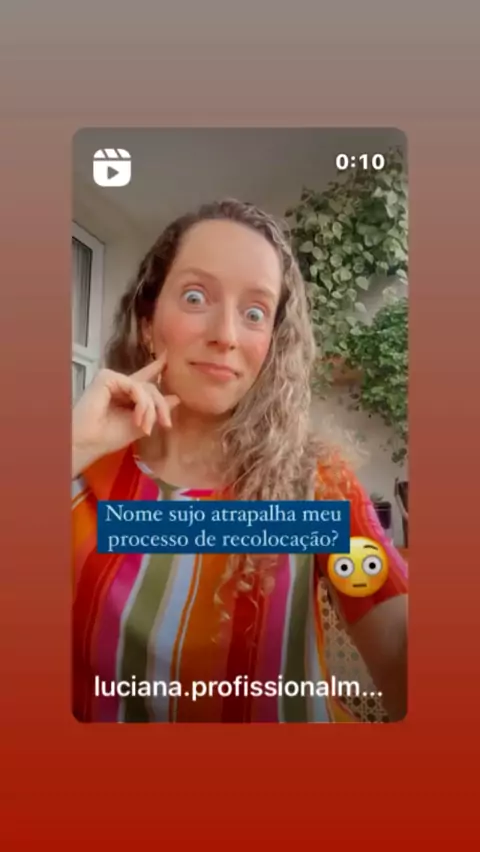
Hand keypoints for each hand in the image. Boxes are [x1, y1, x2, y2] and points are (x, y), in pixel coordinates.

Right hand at [72, 355, 179, 476]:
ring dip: (150, 410)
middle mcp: (120, 384)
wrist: (88, 442)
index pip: (145, 379)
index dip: (157, 368)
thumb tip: (176, 398)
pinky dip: (141, 404)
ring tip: (145, 427)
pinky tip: (137, 419)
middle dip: (160, 406)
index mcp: (126, 394)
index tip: (168, 356)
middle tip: (166, 424)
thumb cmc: (108, 437)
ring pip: (146, 388)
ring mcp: (113, 379)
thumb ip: (156, 411)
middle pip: (151, 387)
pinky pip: (136, 387)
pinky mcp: (107, 377)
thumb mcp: (140, 425)